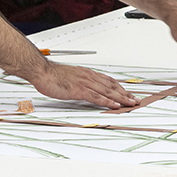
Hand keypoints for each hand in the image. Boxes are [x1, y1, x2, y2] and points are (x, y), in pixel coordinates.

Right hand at [25, 61, 139, 109]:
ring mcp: (85, 83)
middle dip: (125, 93)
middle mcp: (89, 76)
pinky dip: (108, 101)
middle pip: (111, 85)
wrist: (41, 71)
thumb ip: (79, 82)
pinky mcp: (79, 90)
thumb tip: (84, 88)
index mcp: (87, 73)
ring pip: (107, 91)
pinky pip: (97, 97)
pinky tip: (115, 105)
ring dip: (121, 98)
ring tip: (130, 103)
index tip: (127, 93)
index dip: (120, 88)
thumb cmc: (52, 75)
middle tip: (135, 100)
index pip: (108, 80)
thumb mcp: (69, 77)